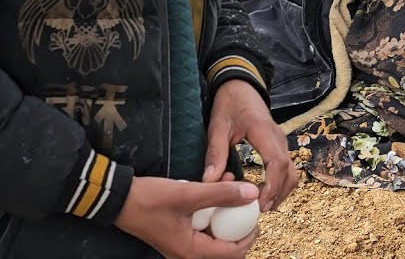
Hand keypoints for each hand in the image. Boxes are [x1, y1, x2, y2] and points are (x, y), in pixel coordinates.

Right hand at [114, 176, 258, 258]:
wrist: (117, 198)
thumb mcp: (188, 194)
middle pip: (226, 248)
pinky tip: (216, 188)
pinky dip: (213, 212)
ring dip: (226, 214)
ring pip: (215, 236)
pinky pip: (203, 229)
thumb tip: (252, 193)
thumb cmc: (149, 199)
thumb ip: (221, 194)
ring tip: (231, 187)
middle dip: (239, 225)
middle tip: (246, 203)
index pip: (232, 253)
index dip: (249, 234)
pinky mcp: (178, 235)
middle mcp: (186, 254)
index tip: (255, 213)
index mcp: (190, 251)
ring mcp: (182, 246)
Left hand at [204, 79, 298, 212]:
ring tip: (262, 204)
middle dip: (279, 194)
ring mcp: (281, 141)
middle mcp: (279, 139)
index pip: (277, 164)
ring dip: (281, 189)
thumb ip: (215, 155)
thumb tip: (210, 182)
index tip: (260, 204)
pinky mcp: (279, 144)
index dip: (271, 186)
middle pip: (290, 172)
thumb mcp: (217, 127)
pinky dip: (279, 181)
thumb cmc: (229, 104)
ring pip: (292, 171)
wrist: (241, 85)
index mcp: (264, 133)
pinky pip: (286, 166)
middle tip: (260, 210)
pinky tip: (263, 190)